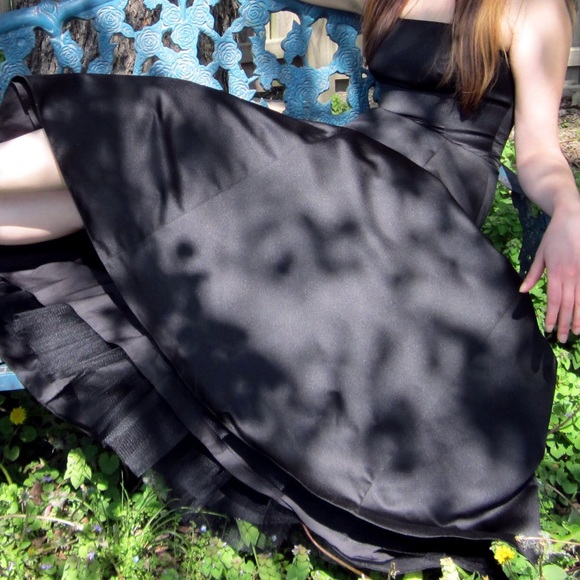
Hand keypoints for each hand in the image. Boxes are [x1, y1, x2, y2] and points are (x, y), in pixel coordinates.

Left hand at [520, 206, 579, 342]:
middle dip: (564, 323)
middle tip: (561, 339)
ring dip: (578, 318)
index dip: (551, 316)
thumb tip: (523, 291)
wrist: (573, 218)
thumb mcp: (540, 254)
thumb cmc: (554, 236)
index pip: (553, 300)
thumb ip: (533, 274)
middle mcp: (571, 275)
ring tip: (576, 333)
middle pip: (567, 304)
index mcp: (556, 273)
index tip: (548, 329)